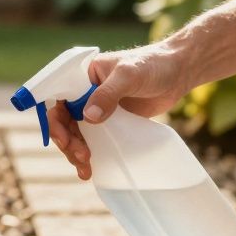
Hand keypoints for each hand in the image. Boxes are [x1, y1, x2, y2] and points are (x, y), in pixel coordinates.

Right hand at [49, 44, 187, 179]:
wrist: (178, 73)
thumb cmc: (152, 65)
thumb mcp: (128, 75)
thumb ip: (108, 94)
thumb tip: (87, 117)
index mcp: (82, 77)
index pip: (59, 99)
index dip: (56, 121)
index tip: (65, 139)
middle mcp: (86, 93)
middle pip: (65, 121)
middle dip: (68, 142)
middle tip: (82, 157)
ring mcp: (99, 108)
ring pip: (78, 134)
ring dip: (76, 152)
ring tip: (86, 170)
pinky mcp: (113, 122)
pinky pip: (95, 139)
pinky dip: (92, 154)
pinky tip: (92, 168)